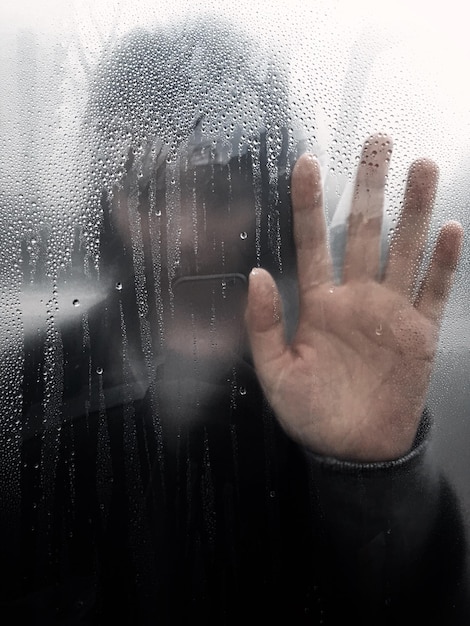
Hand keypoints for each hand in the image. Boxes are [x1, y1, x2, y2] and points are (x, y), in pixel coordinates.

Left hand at [246, 134, 462, 461]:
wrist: (353, 448)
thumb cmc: (310, 412)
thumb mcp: (275, 372)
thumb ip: (263, 323)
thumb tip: (256, 274)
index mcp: (319, 304)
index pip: (312, 242)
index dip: (310, 203)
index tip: (308, 161)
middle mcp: (356, 298)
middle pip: (364, 232)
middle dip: (371, 188)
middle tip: (378, 142)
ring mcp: (390, 312)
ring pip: (403, 250)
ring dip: (412, 211)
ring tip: (420, 168)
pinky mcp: (419, 332)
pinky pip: (434, 291)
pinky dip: (442, 262)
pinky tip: (447, 229)